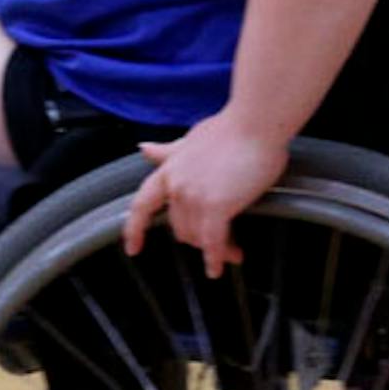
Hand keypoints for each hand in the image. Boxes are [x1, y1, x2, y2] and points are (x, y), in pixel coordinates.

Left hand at [122, 113, 290, 278]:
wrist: (255, 123)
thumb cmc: (231, 128)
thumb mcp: (191, 139)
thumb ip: (169, 152)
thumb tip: (143, 149)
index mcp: (169, 169)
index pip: (142, 204)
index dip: (135, 228)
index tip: (132, 248)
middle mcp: (176, 184)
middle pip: (178, 227)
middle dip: (197, 240)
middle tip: (220, 246)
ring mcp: (193, 195)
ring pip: (196, 237)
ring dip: (213, 249)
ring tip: (233, 252)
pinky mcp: (216, 205)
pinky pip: (213, 242)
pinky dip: (216, 258)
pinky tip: (221, 266)